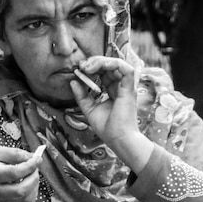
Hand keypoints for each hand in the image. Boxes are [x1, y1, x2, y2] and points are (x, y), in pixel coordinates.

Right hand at [0, 147, 43, 201]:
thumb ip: (15, 154)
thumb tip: (33, 157)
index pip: (13, 173)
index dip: (29, 166)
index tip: (37, 159)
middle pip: (20, 191)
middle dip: (34, 178)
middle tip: (35, 168)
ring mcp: (2, 200)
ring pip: (26, 199)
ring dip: (35, 185)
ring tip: (31, 174)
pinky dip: (33, 192)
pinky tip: (28, 182)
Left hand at [70, 56, 152, 173]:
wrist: (118, 139)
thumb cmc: (108, 128)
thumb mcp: (89, 109)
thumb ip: (81, 96)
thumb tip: (72, 81)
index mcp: (114, 91)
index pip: (104, 73)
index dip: (92, 68)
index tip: (79, 70)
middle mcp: (121, 87)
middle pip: (109, 65)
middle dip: (94, 62)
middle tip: (81, 66)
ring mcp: (127, 86)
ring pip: (116, 63)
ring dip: (100, 61)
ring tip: (87, 67)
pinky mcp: (130, 87)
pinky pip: (124, 67)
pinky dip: (111, 63)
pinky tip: (98, 67)